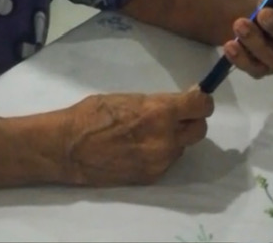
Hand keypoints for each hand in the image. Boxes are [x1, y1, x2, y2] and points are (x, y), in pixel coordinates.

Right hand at [55, 89, 212, 185]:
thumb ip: (158, 102)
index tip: (197, 97)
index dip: (202, 99)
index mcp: (159, 112)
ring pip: (183, 146)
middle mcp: (165, 138)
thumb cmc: (94, 113)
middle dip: (193, 119)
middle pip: (200, 129)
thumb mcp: (129, 98)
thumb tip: (179, 101)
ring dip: (175, 137)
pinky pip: (168, 161)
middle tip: (178, 114)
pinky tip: (140, 146)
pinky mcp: (151, 177)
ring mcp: (160, 161)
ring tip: (150, 131)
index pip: (201, 105)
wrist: (69, 148)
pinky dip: (162, 152)